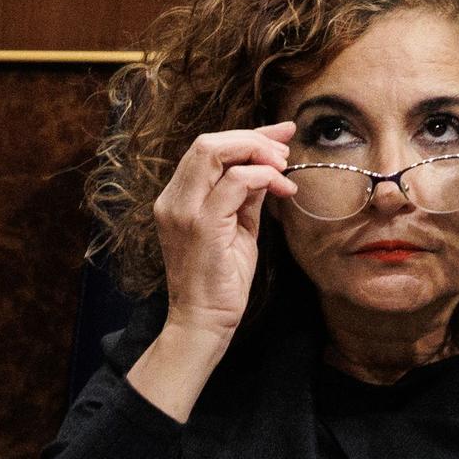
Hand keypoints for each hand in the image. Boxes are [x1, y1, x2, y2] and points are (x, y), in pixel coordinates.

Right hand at [152, 121, 297, 344]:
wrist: (204, 322)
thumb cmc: (221, 282)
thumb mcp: (238, 229)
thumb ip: (247, 196)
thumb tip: (267, 167)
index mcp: (177, 199)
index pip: (206, 150)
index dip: (245, 136)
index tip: (280, 136)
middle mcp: (173, 200)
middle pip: (207, 142)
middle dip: (252, 138)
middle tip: (284, 152)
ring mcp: (183, 211)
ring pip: (214, 151)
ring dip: (257, 152)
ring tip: (284, 167)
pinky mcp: (202, 225)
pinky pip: (235, 182)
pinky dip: (262, 176)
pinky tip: (281, 187)